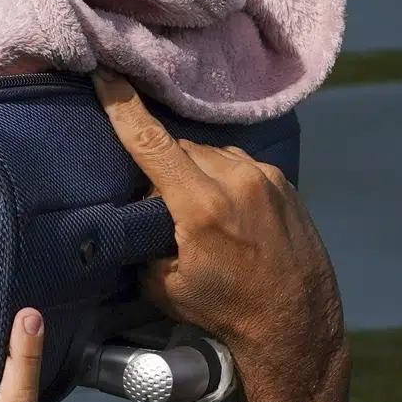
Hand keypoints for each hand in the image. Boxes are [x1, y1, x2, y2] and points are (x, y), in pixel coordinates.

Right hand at [93, 72, 344, 398]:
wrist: (296, 326)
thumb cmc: (226, 312)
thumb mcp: (165, 286)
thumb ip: (144, 241)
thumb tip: (136, 214)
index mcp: (201, 206)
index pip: (151, 143)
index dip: (122, 108)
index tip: (104, 75)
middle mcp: (236, 180)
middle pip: (180, 149)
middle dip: (161, 165)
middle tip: (156, 205)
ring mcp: (265, 178)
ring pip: (210, 155)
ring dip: (194, 172)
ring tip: (196, 213)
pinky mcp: (283, 183)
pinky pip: (238, 166)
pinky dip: (222, 179)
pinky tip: (226, 213)